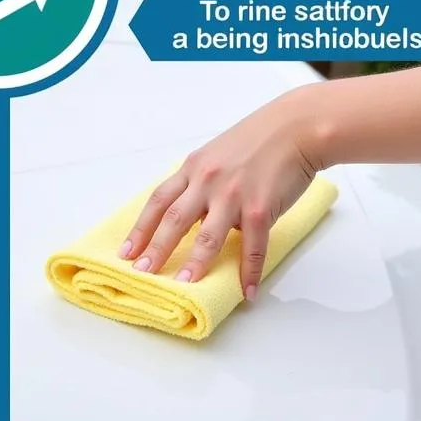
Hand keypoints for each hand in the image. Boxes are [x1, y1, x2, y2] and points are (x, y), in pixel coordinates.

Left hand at [118, 91, 320, 299]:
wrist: (294, 128)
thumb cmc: (257, 140)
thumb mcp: (216, 154)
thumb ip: (201, 182)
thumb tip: (195, 216)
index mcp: (193, 167)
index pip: (158, 200)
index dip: (141, 227)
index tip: (126, 251)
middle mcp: (207, 180)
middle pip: (174, 220)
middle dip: (156, 249)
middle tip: (142, 272)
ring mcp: (233, 195)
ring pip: (207, 236)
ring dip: (195, 264)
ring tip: (183, 285)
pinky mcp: (259, 207)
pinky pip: (252, 247)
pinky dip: (249, 272)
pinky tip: (246, 291)